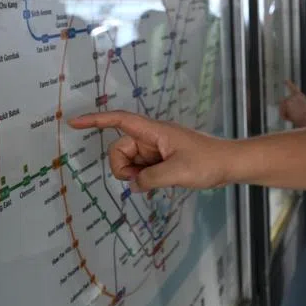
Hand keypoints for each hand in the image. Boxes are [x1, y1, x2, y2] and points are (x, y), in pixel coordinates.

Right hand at [67, 111, 230, 190]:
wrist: (231, 164)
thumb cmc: (208, 162)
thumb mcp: (176, 173)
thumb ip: (149, 179)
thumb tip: (134, 184)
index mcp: (154, 131)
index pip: (119, 121)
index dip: (95, 120)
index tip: (74, 123)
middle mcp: (153, 137)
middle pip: (120, 148)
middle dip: (122, 166)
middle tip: (141, 179)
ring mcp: (158, 149)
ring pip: (130, 161)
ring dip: (135, 175)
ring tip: (158, 181)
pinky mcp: (164, 160)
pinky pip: (142, 169)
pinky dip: (144, 178)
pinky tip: (159, 185)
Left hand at [279, 79, 305, 126]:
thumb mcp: (302, 114)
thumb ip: (292, 110)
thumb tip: (284, 108)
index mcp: (301, 97)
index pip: (293, 89)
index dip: (289, 84)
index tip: (285, 80)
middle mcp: (296, 96)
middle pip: (283, 103)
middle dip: (286, 110)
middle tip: (295, 117)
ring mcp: (291, 98)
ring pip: (282, 107)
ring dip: (286, 114)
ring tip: (295, 117)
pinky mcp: (287, 102)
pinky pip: (281, 112)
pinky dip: (285, 117)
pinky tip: (291, 117)